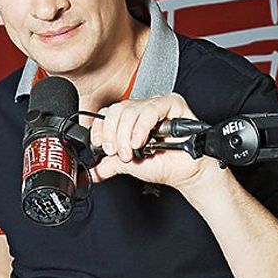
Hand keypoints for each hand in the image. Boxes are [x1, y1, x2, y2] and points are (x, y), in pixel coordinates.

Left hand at [89, 93, 220, 188]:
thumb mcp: (128, 165)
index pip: (107, 113)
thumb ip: (108, 166)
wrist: (186, 173)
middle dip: (113, 134)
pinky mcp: (172, 104)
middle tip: (118, 152)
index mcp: (128, 119)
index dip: (100, 129)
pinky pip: (152, 109)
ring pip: (130, 110)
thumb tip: (90, 173)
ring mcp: (155, 105)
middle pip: (116, 110)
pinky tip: (142, 141)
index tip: (101, 146)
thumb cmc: (163, 164)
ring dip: (126, 134)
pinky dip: (142, 126)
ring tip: (132, 151)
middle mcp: (140, 110)